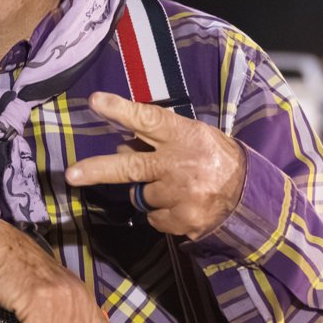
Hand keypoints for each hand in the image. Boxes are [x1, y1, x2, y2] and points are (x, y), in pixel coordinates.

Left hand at [65, 92, 247, 237]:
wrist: (251, 196)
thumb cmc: (216, 159)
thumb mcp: (195, 137)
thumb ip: (160, 140)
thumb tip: (122, 147)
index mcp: (184, 136)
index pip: (148, 119)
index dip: (121, 110)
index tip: (96, 102)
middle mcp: (180, 164)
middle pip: (130, 167)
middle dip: (97, 170)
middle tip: (71, 174)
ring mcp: (181, 194)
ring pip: (141, 196)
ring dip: (150, 192)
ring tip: (175, 186)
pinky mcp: (183, 220)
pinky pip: (153, 218)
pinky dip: (161, 212)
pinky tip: (180, 203)